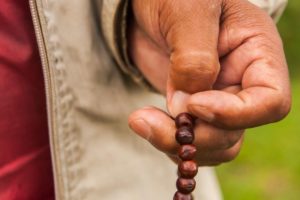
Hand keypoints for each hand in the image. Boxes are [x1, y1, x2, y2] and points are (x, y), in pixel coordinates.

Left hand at [128, 0, 290, 165]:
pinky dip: (169, 143)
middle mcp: (240, 81)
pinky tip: (146, 124)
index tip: (193, 104)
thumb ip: (193, 59)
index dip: (234, 114)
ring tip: (140, 122)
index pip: (270, 102)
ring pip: (213, 144)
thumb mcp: (188, 12)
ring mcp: (215, 98)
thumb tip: (187, 108)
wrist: (149, 2)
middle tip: (144, 122)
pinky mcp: (191, 107)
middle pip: (234, 131)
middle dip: (194, 136)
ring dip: (177, 144)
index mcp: (256, 53)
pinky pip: (191, 140)